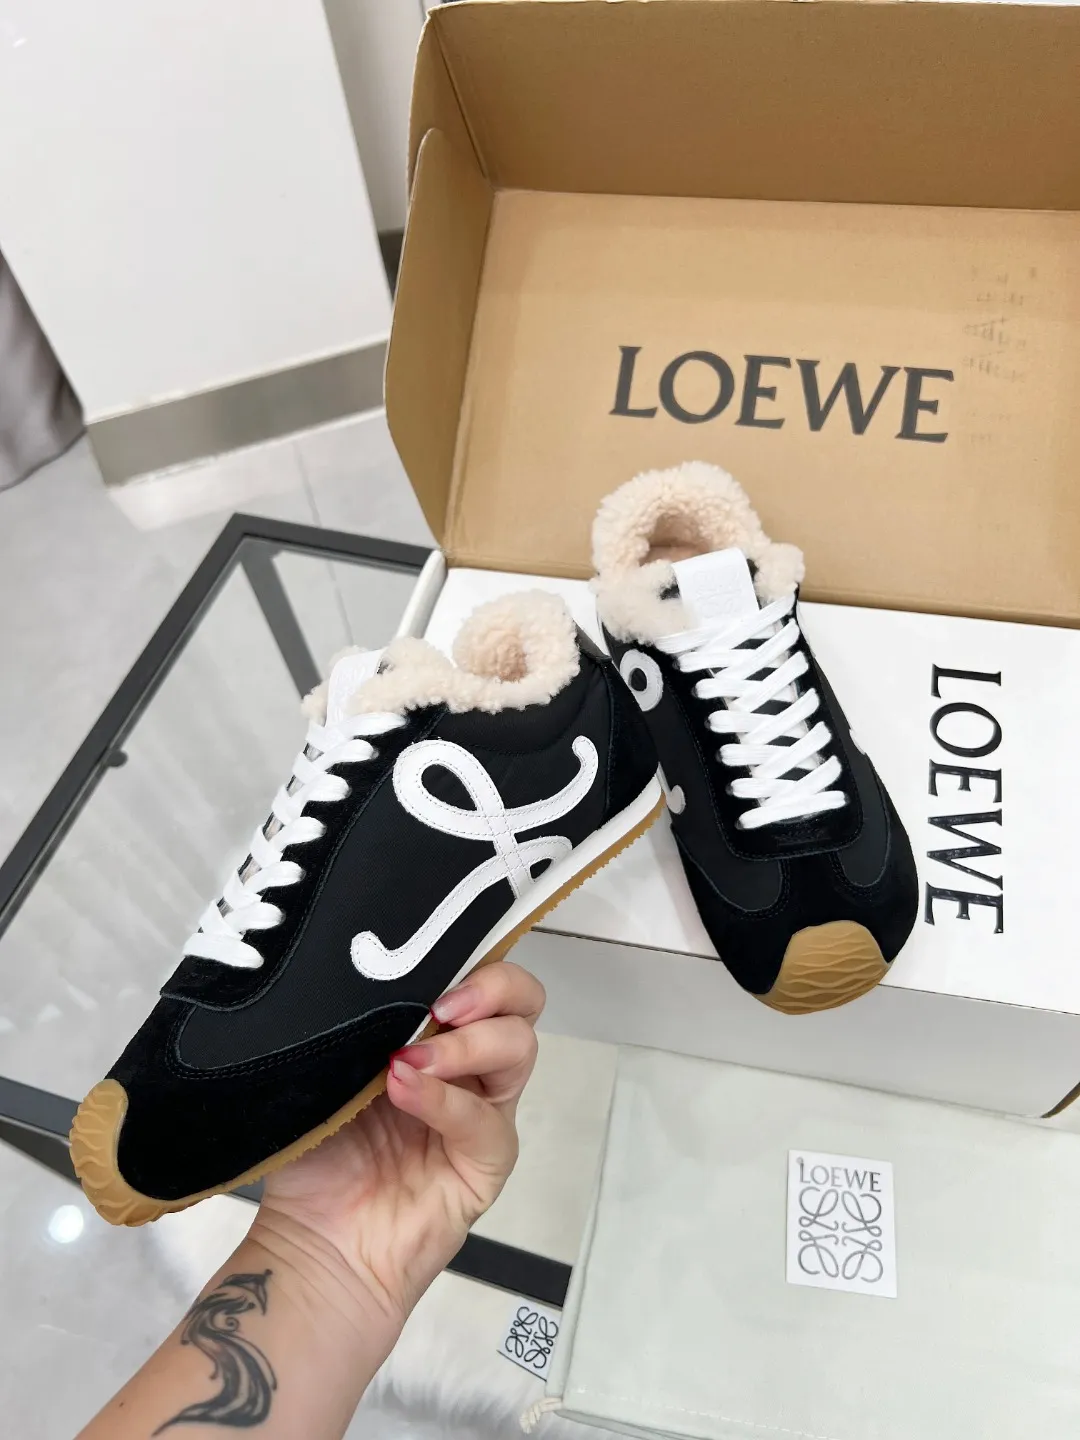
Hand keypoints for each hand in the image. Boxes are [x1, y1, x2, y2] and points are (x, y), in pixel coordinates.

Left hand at [253, 961, 544, 1323]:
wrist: (314, 1246)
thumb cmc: (316, 1156)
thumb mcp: (331, 1069)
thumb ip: (360, 1024)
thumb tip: (372, 976)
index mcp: (435, 1034)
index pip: (482, 975)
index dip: (473, 957)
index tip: (430, 955)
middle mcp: (469, 1067)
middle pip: (522, 1002)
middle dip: (492, 986)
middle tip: (442, 1004)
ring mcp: (483, 1113)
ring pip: (518, 1049)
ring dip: (468, 1043)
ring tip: (410, 1058)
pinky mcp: (486, 1163)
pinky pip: (485, 1121)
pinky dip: (445, 1100)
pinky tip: (404, 1092)